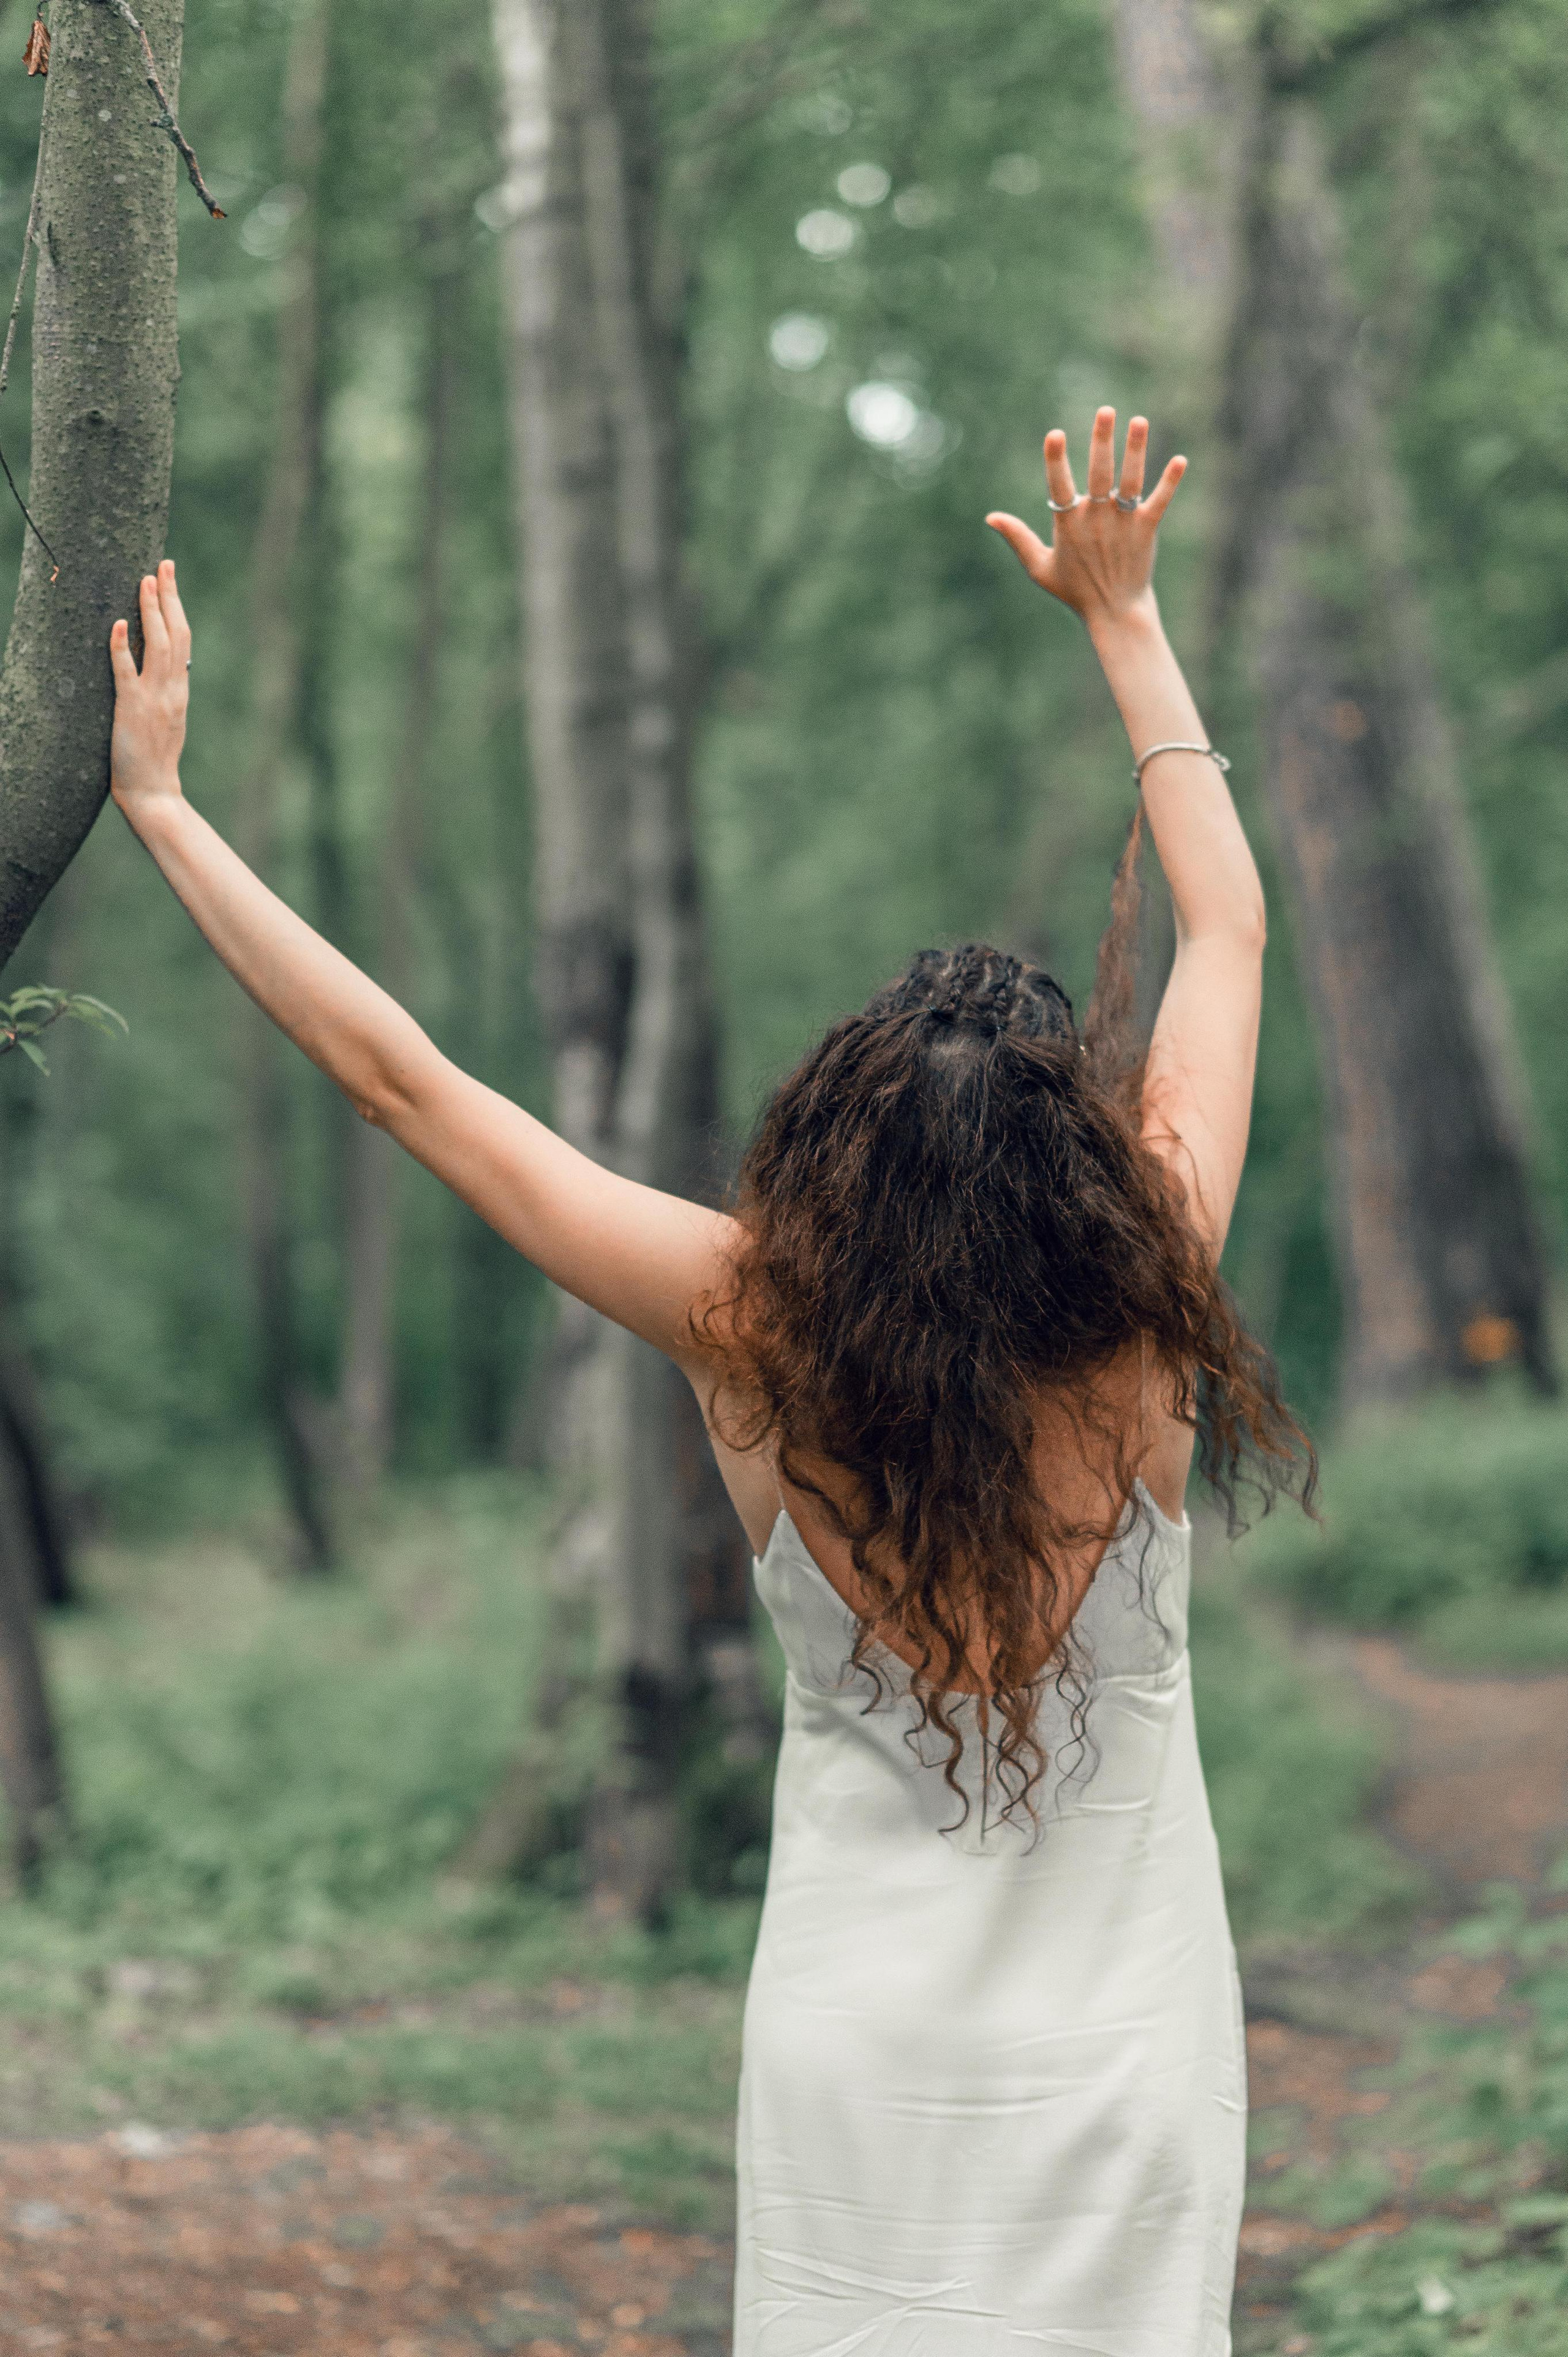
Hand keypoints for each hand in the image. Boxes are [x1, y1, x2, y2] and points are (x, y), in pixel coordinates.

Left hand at [109, 560, 190, 814]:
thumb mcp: (169, 720)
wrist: (154, 792)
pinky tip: (117, 623)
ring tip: (144, 581)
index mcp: (180, 690)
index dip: (176, 606)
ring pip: (157, 646)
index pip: (182, 639)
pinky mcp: (132, 709)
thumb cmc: (155, 760)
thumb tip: (169, 665)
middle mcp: (172, 689)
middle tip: (163, 565)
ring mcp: (153, 698)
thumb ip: (168, 691)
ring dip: (150, 611)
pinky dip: (121, 646)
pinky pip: (126, 672)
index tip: (168, 578)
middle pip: (175, 634)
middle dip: (168, 597)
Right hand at [986, 408, 1185, 629]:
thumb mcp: (1039, 568)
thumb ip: (1017, 538)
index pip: (1059, 486)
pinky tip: (1181, 460)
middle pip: (1099, 473)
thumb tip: (990, 517)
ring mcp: (1123, 523)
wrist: (1115, 612)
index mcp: (1069, 525)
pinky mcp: (1147, 530)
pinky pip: (1160, 501)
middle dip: (1102, 441)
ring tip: (1139, 421)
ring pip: (1131, 480)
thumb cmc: (1075, 591)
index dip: (1056, 460)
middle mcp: (1097, 519)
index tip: (1055, 434)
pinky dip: (1170, 482)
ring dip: (1136, 450)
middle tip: (1106, 410)